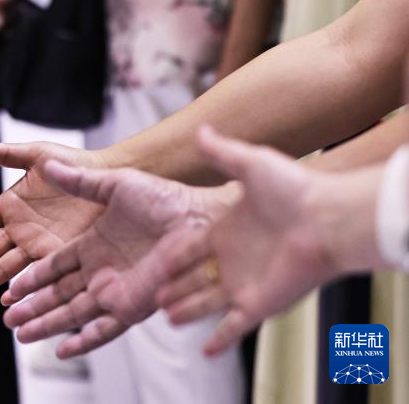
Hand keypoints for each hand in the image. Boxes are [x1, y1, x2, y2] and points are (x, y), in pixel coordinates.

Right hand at [0, 141, 107, 302]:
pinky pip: (33, 274)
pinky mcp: (56, 255)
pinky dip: (19, 288)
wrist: (109, 178)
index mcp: (10, 204)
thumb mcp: (38, 155)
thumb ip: (9, 155)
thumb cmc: (74, 163)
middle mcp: (19, 228)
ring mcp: (36, 244)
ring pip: (3, 267)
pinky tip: (6, 301)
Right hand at [2, 162, 236, 357]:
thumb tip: (49, 165)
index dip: (32, 278)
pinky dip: (84, 340)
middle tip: (6, 318)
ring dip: (47, 324)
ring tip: (20, 335)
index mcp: (93, 243)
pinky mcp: (134, 305)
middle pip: (58, 294)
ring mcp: (116, 290)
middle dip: (32, 307)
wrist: (199, 218)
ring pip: (73, 313)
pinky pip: (105, 329)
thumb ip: (79, 181)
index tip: (9, 286)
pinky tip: (63, 350)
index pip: (54, 265)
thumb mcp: (113, 184)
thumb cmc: (164, 197)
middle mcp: (102, 270)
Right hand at [156, 126, 336, 356]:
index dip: (172, 255)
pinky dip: (220, 340)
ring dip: (187, 311)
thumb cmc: (296, 189)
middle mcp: (234, 259)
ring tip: (165, 316)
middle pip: (194, 277)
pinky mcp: (258, 303)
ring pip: (206, 303)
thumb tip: (202, 130)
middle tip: (150, 295)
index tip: (153, 260)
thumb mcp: (252, 164)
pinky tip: (204, 350)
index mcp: (227, 230)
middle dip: (172, 287)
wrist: (330, 220)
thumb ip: (222, 151)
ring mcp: (246, 283)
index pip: (191, 246)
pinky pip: (234, 327)